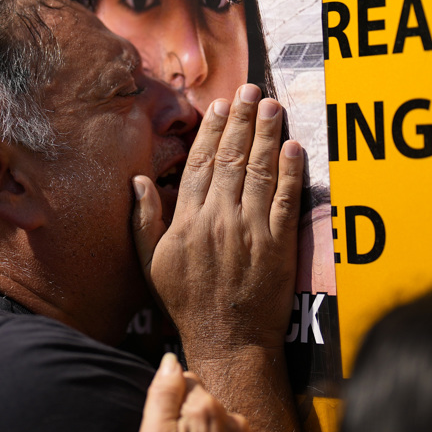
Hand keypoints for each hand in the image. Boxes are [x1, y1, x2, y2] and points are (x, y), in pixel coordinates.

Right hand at [132, 83, 303, 354]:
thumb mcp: (152, 263)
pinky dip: (290, 171)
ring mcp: (250, 231)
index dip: (212, 130)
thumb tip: (138, 180)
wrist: (228, 340)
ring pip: (259, 171)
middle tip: (251, 91)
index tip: (220, 105)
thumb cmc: (187, 303)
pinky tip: (293, 146)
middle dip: (242, 120)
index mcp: (187, 221)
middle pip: (231, 158)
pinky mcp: (279, 245)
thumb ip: (144, 220)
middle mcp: (218, 219)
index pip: (200, 163)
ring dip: (267, 134)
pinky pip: (285, 199)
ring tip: (272, 106)